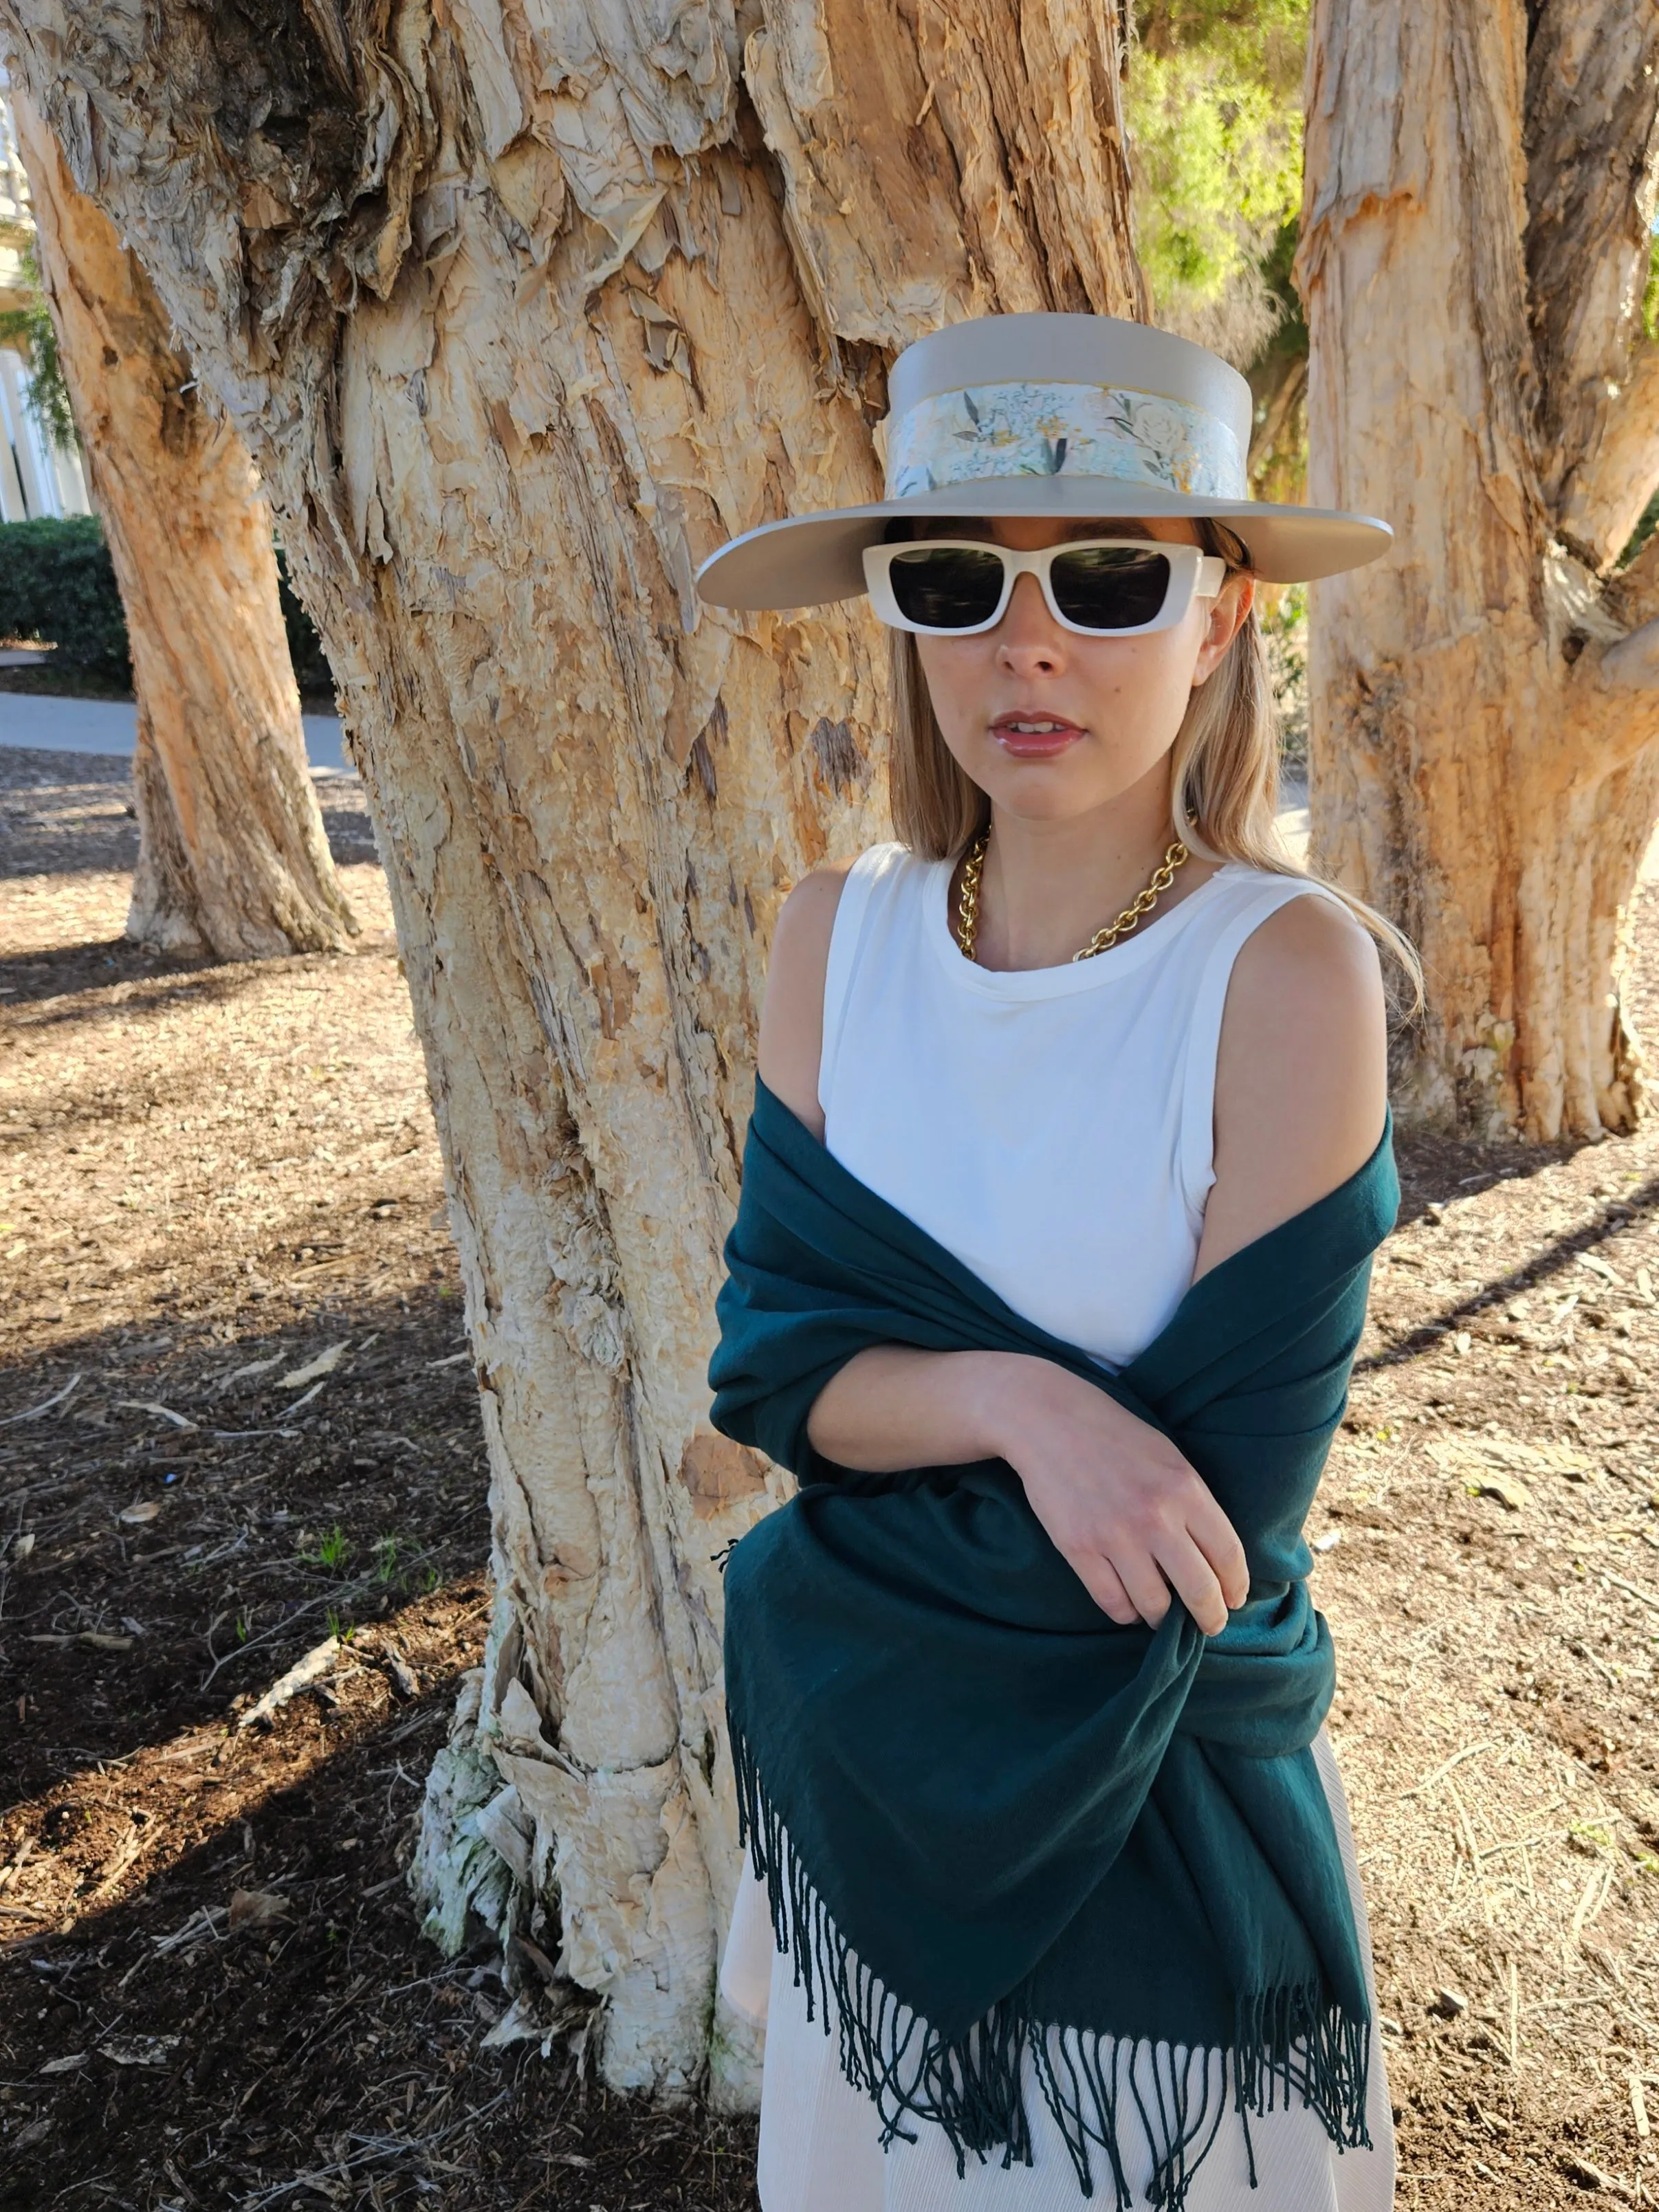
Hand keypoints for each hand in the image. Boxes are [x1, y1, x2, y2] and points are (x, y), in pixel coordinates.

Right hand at [978, 1355, 1248, 1633]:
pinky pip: (1112, 1603)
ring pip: (1154, 1606)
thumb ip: (1193, 1504)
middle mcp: (1155, 1517)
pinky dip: (1125, 1612)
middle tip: (1210, 1624)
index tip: (1234, 1599)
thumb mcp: (1169, 1458)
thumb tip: (1213, 1559)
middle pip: (1199, 1590)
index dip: (1236, 1586)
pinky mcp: (1078, 1548)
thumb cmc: (1115, 1437)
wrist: (1050, 1419)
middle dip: (1210, 1617)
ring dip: (1162, 1616)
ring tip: (1161, 1611)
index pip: (1228, 1554)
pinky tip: (1128, 1602)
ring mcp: (1115, 1535)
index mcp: (1185, 1489)